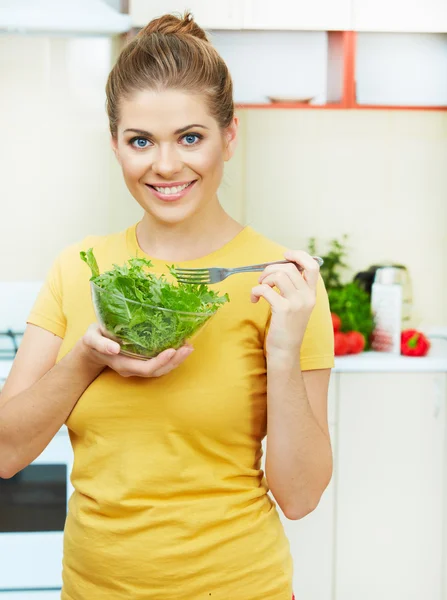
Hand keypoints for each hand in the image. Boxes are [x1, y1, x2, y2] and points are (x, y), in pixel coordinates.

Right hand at [77, 323, 193, 377]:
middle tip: (188, 348)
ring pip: (161, 369)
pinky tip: (181, 346)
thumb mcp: (91, 338)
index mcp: (122, 364)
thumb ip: (100, 344)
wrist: (92, 349)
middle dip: (174, 361)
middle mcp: (133, 368)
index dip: (160, 362)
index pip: (146, 368)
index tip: (172, 351)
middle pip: (157, 371)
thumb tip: (114, 348)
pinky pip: (160, 363)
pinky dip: (172, 357)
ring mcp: (138, 366)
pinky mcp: (142, 361)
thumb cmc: (93, 340)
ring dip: (177, 360)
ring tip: (189, 347)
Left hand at [251, 251, 318, 361]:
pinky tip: (254, 299)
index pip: (313, 266)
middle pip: (289, 268)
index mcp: (311, 294)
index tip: (285, 256)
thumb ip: (294, 288)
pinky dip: (256, 291)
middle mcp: (307, 296)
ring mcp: (296, 303)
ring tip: (260, 289)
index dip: (299, 256)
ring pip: (278, 274)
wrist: (286, 350)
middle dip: (270, 269)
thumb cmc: (287, 326)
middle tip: (262, 280)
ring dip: (263, 279)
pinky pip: (265, 289)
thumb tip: (280, 267)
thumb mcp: (297, 306)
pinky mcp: (283, 309)